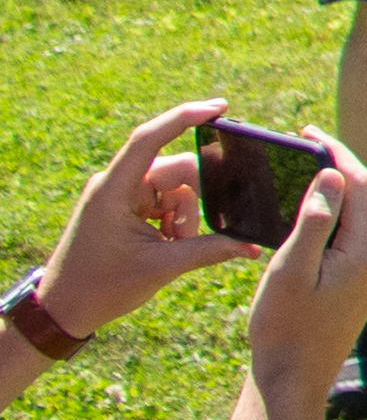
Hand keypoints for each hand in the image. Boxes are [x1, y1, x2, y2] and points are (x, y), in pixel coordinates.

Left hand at [45, 100, 262, 335]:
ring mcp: (117, 195)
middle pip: (174, 171)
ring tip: (171, 247)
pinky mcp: (121, 207)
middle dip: (191, 202)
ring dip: (182, 216)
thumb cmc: (101, 289)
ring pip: (172, 187)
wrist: (61, 311)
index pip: (149, 139)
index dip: (184, 117)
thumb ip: (209, 250)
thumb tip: (252, 246)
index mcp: (113, 191)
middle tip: (184, 237)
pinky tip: (165, 244)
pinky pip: (160, 199)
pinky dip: (171, 220)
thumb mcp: (161, 268)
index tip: (220, 108)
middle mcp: (114, 185)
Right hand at [245, 140, 366, 419]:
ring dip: (334, 191)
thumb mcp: (291, 270)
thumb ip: (315, 221)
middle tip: (303, 144)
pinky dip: (331, 216)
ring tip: (301, 170)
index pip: (360, 184)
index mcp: (365, 251)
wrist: (292, 381)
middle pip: (362, 196)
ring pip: (356, 216)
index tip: (308, 133)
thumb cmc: (284, 328)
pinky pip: (349, 235)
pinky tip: (306, 212)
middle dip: (336, 167)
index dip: (336, 153)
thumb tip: (332, 175)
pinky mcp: (359, 283)